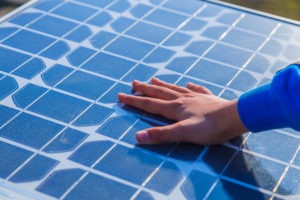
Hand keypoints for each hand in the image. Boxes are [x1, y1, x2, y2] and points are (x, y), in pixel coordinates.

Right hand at [118, 78, 247, 144]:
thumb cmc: (210, 128)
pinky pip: (197, 90)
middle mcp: (183, 99)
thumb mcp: (183, 133)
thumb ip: (161, 135)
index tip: (121, 96)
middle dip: (145, 89)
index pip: (150, 104)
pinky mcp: (208, 98)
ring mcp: (196, 97)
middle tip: (134, 82)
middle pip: (160, 93)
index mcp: (175, 108)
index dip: (135, 101)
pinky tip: (189, 84)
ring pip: (175, 88)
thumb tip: (138, 137)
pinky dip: (190, 87)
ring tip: (154, 79)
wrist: (235, 117)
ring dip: (163, 85)